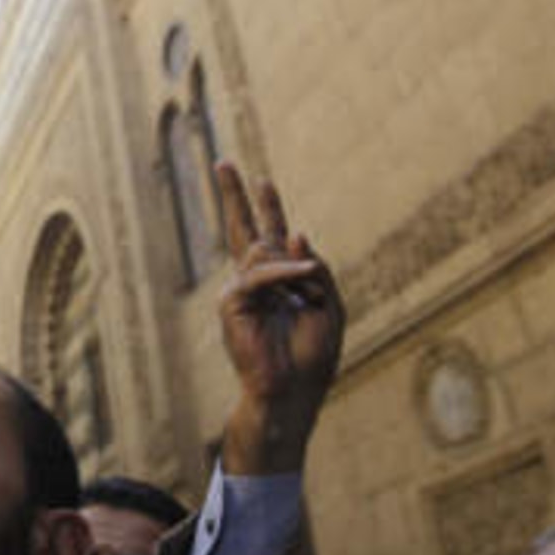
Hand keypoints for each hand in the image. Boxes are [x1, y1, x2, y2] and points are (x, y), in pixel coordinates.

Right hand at [215, 162, 343, 473]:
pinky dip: (284, 275)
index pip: (272, 236)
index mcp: (281, 281)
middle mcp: (257, 282)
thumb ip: (317, 267)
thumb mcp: (331, 304)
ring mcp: (242, 291)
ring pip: (263, 252)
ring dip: (296, 271)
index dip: (268, 207)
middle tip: (223, 163)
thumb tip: (295, 233)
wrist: (294, 392)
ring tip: (309, 295)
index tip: (262, 180)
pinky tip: (304, 281)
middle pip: (243, 229)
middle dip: (234, 196)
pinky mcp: (232, 303)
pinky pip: (259, 275)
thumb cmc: (313, 356)